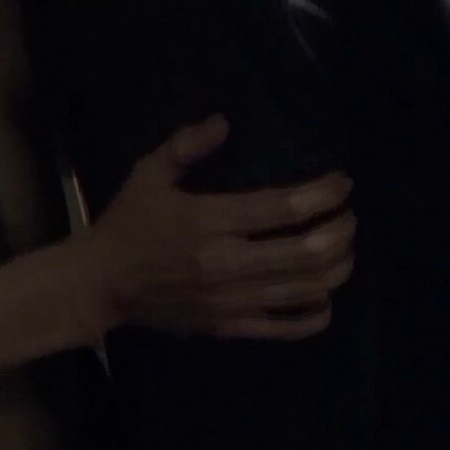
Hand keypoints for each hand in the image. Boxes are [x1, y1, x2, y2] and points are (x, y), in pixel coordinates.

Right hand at [87, 114, 354, 339]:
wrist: (101, 285)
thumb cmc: (128, 225)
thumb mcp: (148, 175)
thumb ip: (186, 146)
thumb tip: (224, 122)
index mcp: (208, 221)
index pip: (283, 208)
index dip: (323, 194)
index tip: (342, 183)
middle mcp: (226, 263)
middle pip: (306, 252)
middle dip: (341, 230)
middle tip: (348, 216)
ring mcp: (231, 301)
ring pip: (306, 289)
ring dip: (337, 267)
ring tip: (344, 248)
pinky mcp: (229, 328)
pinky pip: (286, 328)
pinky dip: (317, 314)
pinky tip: (325, 296)